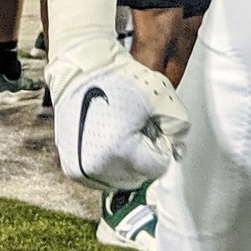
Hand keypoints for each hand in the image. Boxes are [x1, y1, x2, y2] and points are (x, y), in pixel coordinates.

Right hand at [49, 38, 188, 191]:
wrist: (81, 70)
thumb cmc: (118, 79)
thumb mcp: (161, 97)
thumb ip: (179, 127)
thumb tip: (176, 150)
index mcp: (118, 151)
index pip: (158, 167)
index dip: (159, 145)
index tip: (150, 127)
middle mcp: (95, 166)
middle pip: (139, 176)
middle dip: (143, 155)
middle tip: (135, 127)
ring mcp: (81, 169)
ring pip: (121, 180)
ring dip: (126, 162)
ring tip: (120, 133)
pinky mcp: (71, 168)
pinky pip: (102, 178)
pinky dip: (109, 164)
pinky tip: (107, 139)